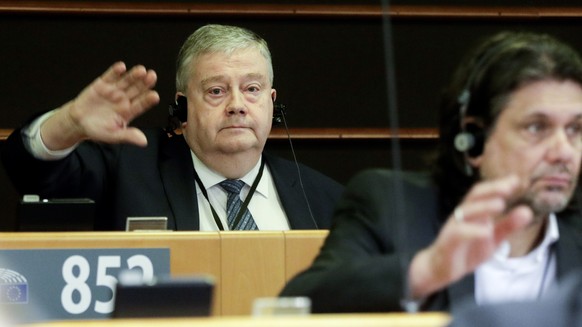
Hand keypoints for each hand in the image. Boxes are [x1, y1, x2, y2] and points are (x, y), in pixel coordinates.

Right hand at [41, 62, 159, 148]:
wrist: (78, 122)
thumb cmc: (98, 129)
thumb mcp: (114, 135)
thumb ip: (128, 136)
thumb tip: (144, 142)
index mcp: (129, 111)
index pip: (141, 104)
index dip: (148, 100)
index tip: (155, 96)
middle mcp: (124, 99)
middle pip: (137, 90)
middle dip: (145, 83)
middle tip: (152, 76)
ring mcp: (114, 91)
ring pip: (126, 81)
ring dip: (133, 75)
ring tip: (141, 70)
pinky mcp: (102, 84)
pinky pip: (110, 76)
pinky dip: (115, 71)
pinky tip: (122, 67)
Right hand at [408, 175, 532, 297]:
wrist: (441, 268)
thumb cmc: (467, 250)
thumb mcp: (493, 239)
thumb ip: (508, 226)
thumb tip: (527, 211)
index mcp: (475, 212)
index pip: (485, 193)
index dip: (499, 185)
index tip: (517, 180)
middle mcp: (463, 215)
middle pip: (474, 195)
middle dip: (492, 189)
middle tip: (510, 186)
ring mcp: (455, 226)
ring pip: (466, 211)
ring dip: (483, 207)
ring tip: (501, 205)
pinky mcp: (449, 241)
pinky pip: (459, 233)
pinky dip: (473, 231)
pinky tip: (487, 232)